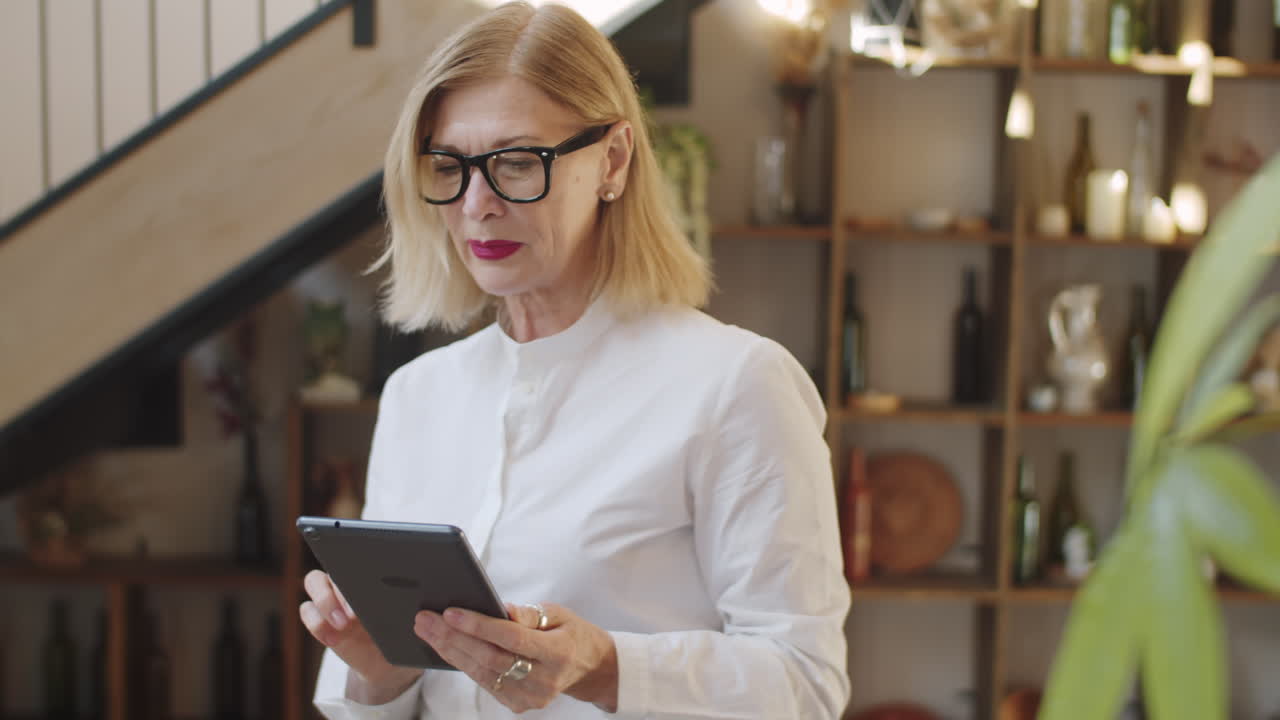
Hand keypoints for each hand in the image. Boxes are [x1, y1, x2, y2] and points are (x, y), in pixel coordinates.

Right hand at [299, 570, 420, 701]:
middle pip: (332, 563)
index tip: (370, 584)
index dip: (360, 563)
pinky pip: (307, 611)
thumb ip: (410, 603)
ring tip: (343, 625)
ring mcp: (331, 597)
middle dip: (343, 586)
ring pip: (314, 580)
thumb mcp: (411, 616)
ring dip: (326, 601)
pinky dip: (317, 623)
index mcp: (373, 571)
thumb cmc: (403, 631)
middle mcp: (349, 579)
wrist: (386, 661)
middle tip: (355, 613)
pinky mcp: (320, 619)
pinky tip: (334, 639)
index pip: (361, 553)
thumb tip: (417, 602)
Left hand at [414, 602, 618, 712]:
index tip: (450, 612)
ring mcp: (531, 697)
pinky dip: (463, 664)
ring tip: (427, 630)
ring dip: (450, 651)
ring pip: (482, 674)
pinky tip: (445, 647)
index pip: (512, 638)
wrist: (589, 668)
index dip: (479, 626)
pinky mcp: (519, 705)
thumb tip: (499, 610)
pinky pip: (485, 683)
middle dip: (453, 637)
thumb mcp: (558, 614)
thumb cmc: (571, 633)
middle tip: (426, 619)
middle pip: (490, 658)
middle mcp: (545, 680)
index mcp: (558, 653)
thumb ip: (528, 614)